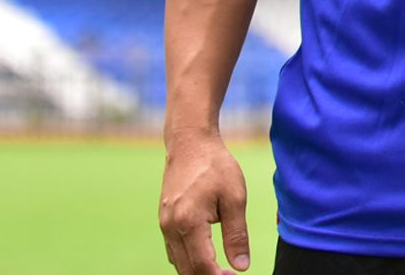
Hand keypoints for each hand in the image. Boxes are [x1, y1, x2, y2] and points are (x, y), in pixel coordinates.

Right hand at [159, 129, 252, 273]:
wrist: (190, 142)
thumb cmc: (215, 166)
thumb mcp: (235, 198)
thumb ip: (237, 235)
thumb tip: (241, 266)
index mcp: (189, 221)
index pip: (202, 266)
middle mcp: (171, 226)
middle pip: (187, 269)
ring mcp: (164, 224)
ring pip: (178, 262)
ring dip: (198, 271)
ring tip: (222, 270)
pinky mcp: (164, 220)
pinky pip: (174, 250)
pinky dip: (188, 260)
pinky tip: (207, 256)